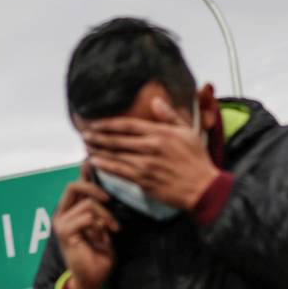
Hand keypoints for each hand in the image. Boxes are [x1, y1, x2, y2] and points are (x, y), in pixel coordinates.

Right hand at [53, 164, 119, 288]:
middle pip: (74, 186)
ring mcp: (61, 223)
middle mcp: (62, 214)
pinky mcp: (64, 232)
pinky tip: (103, 237)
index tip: (93, 162)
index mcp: (70, 210)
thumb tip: (104, 189)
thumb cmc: (99, 253)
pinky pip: (86, 217)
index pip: (75, 184)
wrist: (93, 279)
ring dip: (105, 216)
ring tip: (112, 230)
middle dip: (94, 189)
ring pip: (87, 204)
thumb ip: (100, 207)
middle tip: (108, 199)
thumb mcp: (103, 225)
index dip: (84, 171)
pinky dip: (99, 225)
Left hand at [84, 96, 219, 210]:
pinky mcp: (144, 180)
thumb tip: (155, 101)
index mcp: (160, 133)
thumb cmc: (197, 159)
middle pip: (117, 139)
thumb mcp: (188, 131)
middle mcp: (151, 147)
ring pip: (116, 155)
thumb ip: (169, 116)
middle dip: (98, 136)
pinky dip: (105, 166)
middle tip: (84, 134)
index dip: (108, 124)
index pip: (127, 125)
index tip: (95, 123)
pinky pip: (120, 172)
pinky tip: (94, 162)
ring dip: (98, 150)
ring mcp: (146, 164)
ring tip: (86, 146)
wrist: (202, 187)